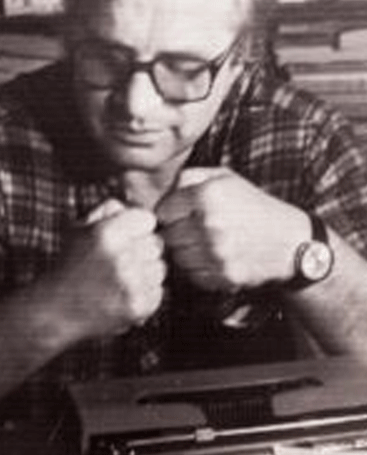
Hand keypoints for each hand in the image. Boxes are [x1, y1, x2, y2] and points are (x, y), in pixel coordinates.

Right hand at [46, 198, 166, 340]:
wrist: (56, 310)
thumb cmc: (70, 264)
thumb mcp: (80, 228)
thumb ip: (107, 209)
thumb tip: (132, 206)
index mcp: (106, 233)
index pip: (147, 219)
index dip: (137, 227)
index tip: (124, 238)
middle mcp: (120, 256)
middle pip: (156, 243)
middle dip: (141, 250)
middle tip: (119, 261)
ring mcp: (131, 284)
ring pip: (159, 268)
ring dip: (145, 272)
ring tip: (120, 279)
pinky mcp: (137, 306)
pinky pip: (158, 291)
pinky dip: (145, 293)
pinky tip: (122, 295)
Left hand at [156, 167, 308, 292]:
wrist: (292, 242)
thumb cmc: (253, 206)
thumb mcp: (225, 178)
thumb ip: (188, 177)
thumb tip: (161, 194)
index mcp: (207, 195)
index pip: (162, 211)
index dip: (170, 213)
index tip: (181, 214)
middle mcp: (210, 224)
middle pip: (167, 236)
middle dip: (176, 233)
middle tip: (193, 230)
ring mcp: (217, 253)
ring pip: (177, 257)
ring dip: (186, 252)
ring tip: (205, 243)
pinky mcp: (224, 276)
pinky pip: (192, 275)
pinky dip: (199, 268)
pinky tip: (215, 258)